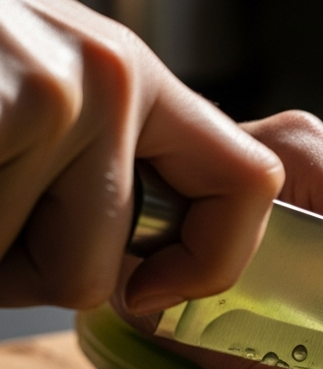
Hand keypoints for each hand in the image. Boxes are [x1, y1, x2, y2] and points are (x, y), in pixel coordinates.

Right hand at [0, 0, 283, 312]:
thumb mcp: (42, 87)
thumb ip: (102, 163)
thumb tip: (148, 282)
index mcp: (135, 77)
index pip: (251, 185)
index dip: (214, 260)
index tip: (154, 290)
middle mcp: (109, 80)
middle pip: (98, 270)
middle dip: (26, 268)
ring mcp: (52, 93)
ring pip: (40, 274)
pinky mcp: (0, 107)